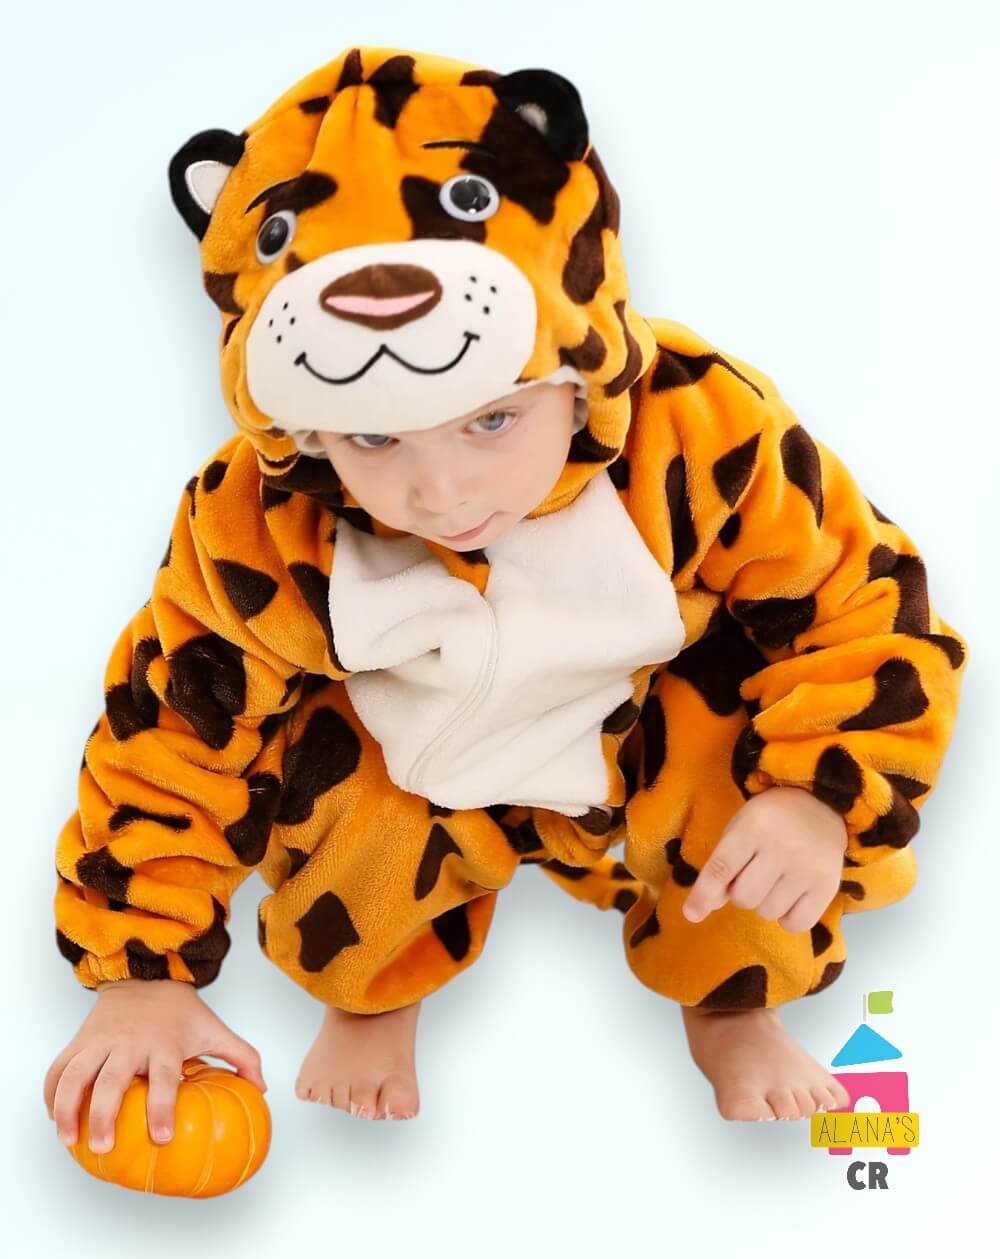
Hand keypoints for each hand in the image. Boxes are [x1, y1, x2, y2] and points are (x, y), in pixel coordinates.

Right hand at [43, 977, 266, 1154]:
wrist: (146, 971)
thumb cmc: (181, 1010)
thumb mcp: (213, 1028)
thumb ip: (240, 1055)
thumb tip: (262, 1087)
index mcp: (163, 1042)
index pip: (164, 1078)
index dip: (162, 1108)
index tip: (162, 1138)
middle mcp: (129, 1042)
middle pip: (111, 1081)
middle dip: (104, 1116)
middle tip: (104, 1148)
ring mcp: (100, 1040)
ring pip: (75, 1075)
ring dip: (67, 1109)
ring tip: (69, 1141)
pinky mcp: (80, 1039)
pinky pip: (58, 1068)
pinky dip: (52, 1094)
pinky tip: (54, 1117)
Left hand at [682, 786, 848, 932]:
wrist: (822, 806)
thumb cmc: (771, 819)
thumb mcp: (740, 829)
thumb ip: (723, 866)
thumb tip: (706, 906)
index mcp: (753, 826)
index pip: (722, 868)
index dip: (704, 894)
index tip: (691, 914)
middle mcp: (782, 847)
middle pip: (744, 897)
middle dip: (740, 894)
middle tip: (752, 875)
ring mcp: (807, 868)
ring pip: (768, 912)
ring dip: (764, 903)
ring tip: (776, 880)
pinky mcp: (828, 886)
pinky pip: (796, 923)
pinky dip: (788, 918)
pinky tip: (791, 897)